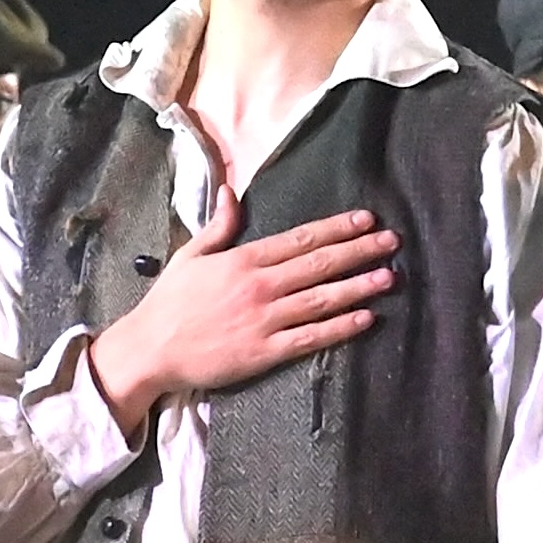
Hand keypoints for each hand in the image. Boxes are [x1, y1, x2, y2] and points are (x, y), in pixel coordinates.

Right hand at [87, 202, 398, 431]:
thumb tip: (230, 191)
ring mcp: (264, 319)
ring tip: (389, 277)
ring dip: (358, 286)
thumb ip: (218, 226)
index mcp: (243, 259)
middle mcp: (259, 285)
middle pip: (319, 264)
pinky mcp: (265, 351)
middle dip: (359, 251)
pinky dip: (340, 327)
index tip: (366, 219)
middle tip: (392, 242)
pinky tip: (366, 317)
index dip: (337, 228)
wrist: (150, 350)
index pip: (301, 238)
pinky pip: (310, 337)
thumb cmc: (169, 303)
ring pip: (322, 298)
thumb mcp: (190, 255)